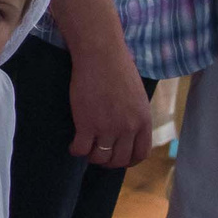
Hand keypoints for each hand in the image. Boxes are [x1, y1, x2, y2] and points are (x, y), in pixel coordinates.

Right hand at [70, 43, 151, 167]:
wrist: (100, 55)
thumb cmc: (118, 68)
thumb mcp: (137, 96)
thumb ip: (135, 116)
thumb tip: (128, 130)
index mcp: (143, 120)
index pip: (141, 153)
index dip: (129, 160)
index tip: (120, 158)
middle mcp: (128, 128)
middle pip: (119, 160)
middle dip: (109, 162)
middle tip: (99, 154)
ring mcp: (107, 128)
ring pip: (100, 158)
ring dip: (92, 157)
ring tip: (86, 149)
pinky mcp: (86, 125)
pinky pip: (80, 149)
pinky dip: (76, 150)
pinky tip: (73, 144)